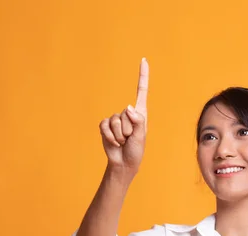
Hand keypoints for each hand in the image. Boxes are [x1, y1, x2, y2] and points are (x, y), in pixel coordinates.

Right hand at [99, 58, 148, 174]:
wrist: (123, 163)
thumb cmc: (135, 151)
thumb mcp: (141, 137)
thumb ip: (137, 122)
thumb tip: (128, 108)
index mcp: (140, 113)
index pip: (141, 91)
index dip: (142, 75)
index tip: (144, 60)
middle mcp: (128, 113)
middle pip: (125, 114)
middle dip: (128, 130)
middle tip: (130, 140)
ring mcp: (115, 119)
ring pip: (115, 121)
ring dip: (119, 135)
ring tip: (123, 142)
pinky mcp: (105, 125)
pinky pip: (104, 126)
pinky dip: (110, 136)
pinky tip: (114, 142)